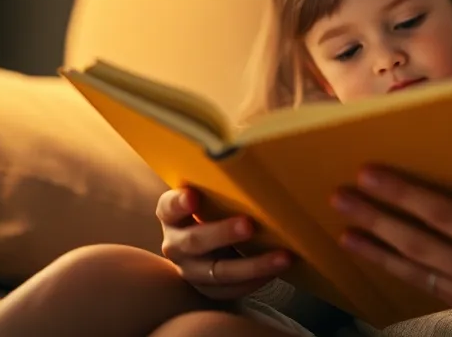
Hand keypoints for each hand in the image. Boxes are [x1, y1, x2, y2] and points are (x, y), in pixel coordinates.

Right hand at [156, 186, 293, 299]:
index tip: (192, 196)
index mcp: (172, 215)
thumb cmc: (214, 208)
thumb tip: (261, 160)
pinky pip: (231, 290)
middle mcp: (176, 243)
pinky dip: (256, 281)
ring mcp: (190, 270)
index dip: (179, 203)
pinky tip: (277, 270)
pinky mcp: (208, 289)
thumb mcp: (211, 196)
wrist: (209, 244)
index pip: (169, 207)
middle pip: (195, 242)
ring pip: (218, 272)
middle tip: (248, 225)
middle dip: (222, 234)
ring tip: (282, 256)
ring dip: (252, 265)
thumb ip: (221, 187)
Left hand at [331, 165, 451, 335]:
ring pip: (418, 272)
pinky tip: (383, 259)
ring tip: (345, 236)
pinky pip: (432, 289)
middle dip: (376, 219)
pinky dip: (404, 273)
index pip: (444, 215)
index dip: (404, 195)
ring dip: (378, 251)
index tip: (372, 175)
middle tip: (341, 198)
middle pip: (419, 243)